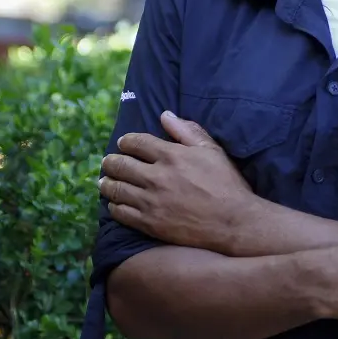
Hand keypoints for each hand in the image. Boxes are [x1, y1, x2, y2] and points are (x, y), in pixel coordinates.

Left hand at [99, 111, 256, 254]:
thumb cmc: (226, 184)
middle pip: (121, 165)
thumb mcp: (211, 151)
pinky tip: (114, 204)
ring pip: (117, 189)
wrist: (233, 222)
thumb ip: (186, 131)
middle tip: (107, 162)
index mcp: (171, 155)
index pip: (136, 143)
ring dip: (107, 183)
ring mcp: (151, 202)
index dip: (126, 142)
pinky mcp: (150, 224)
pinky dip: (114, 206)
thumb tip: (164, 115)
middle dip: (110, 162)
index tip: (122, 144)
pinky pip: (122, 213)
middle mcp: (156, 177)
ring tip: (104, 182)